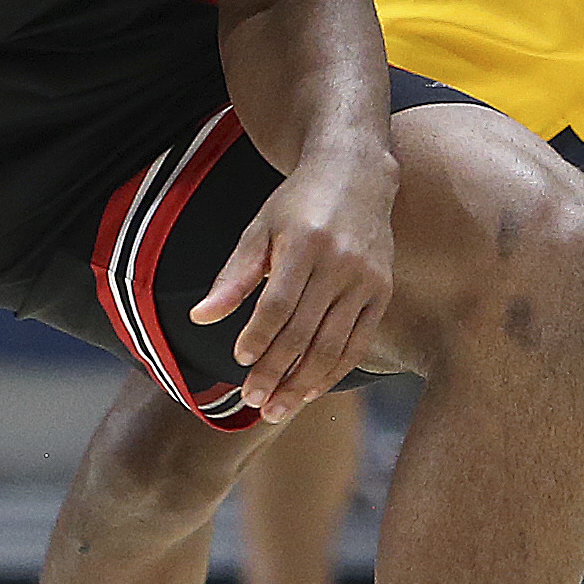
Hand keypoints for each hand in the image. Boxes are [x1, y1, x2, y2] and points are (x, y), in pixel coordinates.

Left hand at [189, 148, 396, 420]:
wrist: (356, 175)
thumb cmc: (298, 204)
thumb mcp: (260, 229)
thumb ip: (233, 277)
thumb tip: (201, 318)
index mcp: (305, 244)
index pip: (279, 304)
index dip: (259, 337)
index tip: (240, 362)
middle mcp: (340, 264)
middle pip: (305, 332)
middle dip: (277, 372)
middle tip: (254, 401)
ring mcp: (366, 280)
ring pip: (334, 345)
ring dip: (304, 383)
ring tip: (278, 408)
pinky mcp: (383, 292)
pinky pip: (358, 343)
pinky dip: (335, 371)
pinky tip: (311, 390)